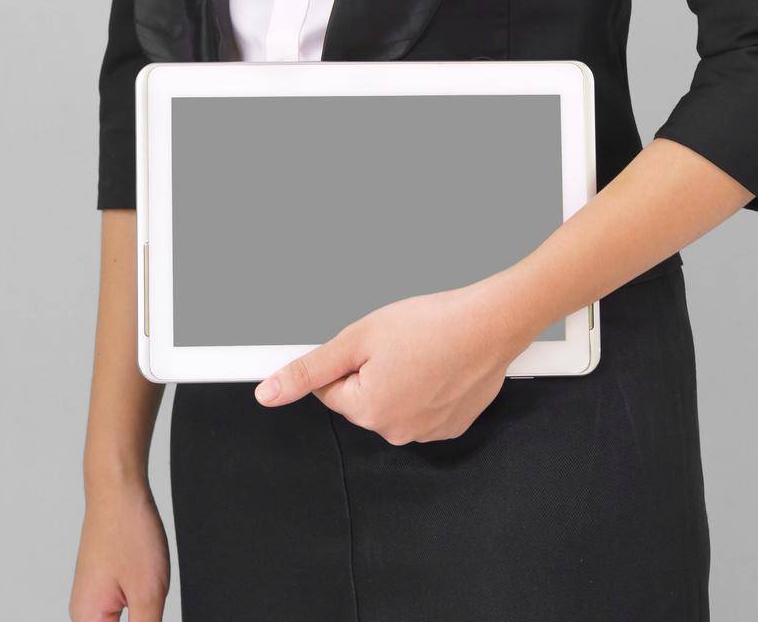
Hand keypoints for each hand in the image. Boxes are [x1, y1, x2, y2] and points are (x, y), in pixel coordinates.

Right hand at [69, 479, 169, 621]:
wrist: (118, 487)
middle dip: (142, 617)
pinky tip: (147, 589)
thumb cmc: (128, 531)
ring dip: (141, 613)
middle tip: (148, 594)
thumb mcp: (149, 592)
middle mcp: (84, 613)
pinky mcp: (103, 583)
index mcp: (89, 620)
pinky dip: (137, 607)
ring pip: (118, 620)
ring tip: (148, 585)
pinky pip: (119, 610)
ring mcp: (92, 596)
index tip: (147, 611)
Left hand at [252, 275, 529, 444]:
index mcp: (368, 411)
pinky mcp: (451, 426)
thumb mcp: (359, 337)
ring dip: (401, 380)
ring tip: (424, 351)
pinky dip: (427, 388)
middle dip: (374, 371)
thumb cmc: (431, 324)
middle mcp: (396, 432)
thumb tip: (268, 394)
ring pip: (394, 403)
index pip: (332, 389)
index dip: (350, 359)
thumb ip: (310, 369)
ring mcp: (426, 433)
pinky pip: (423, 407)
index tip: (373, 343)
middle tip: (400, 343)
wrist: (490, 324)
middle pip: (363, 399)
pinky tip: (441, 365)